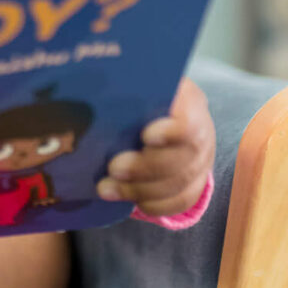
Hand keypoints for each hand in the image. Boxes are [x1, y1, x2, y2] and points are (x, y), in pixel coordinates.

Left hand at [97, 76, 214, 217]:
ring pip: (183, 183)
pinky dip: (155, 204)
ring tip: (106, 188)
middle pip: (186, 156)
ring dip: (142, 190)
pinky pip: (182, 200)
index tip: (145, 136)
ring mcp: (202, 157)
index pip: (190, 117)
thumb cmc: (135, 93)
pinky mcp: (196, 181)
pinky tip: (128, 201)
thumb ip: (118, 87)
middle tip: (113, 168)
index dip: (172, 132)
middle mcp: (201, 128)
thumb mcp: (130, 83)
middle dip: (146, 167)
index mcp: (187, 98)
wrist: (155, 111)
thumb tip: (86, 88)